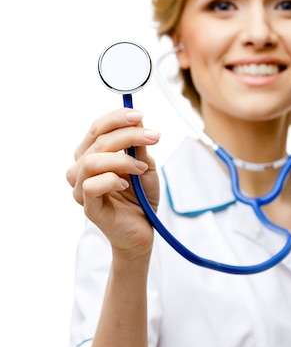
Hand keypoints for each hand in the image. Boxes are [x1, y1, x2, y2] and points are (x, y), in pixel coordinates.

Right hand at [66, 108, 159, 255]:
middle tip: (153, 138)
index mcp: (91, 155)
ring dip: (121, 159)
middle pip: (98, 142)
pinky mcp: (89, 207)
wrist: (143, 230)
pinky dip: (111, 180)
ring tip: (141, 168)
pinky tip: (126, 184)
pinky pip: (91, 186)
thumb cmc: (139, 198)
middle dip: (128, 135)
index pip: (96, 129)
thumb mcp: (145, 166)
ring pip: (91, 161)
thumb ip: (139, 148)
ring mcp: (82, 189)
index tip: (140, 116)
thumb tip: (138, 123)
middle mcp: (81, 170)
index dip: (117, 118)